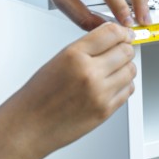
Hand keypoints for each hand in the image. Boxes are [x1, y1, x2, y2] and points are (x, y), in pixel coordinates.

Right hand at [0, 22, 135, 158]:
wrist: (28, 126)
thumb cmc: (39, 95)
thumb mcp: (59, 60)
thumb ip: (87, 48)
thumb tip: (113, 40)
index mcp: (74, 55)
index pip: (111, 33)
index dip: (122, 32)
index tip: (126, 34)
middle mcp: (89, 73)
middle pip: (126, 52)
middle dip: (126, 50)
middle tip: (121, 51)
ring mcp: (100, 93)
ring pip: (131, 71)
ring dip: (126, 68)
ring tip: (115, 70)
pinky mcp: (105, 110)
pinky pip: (128, 90)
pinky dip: (125, 85)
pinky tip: (113, 85)